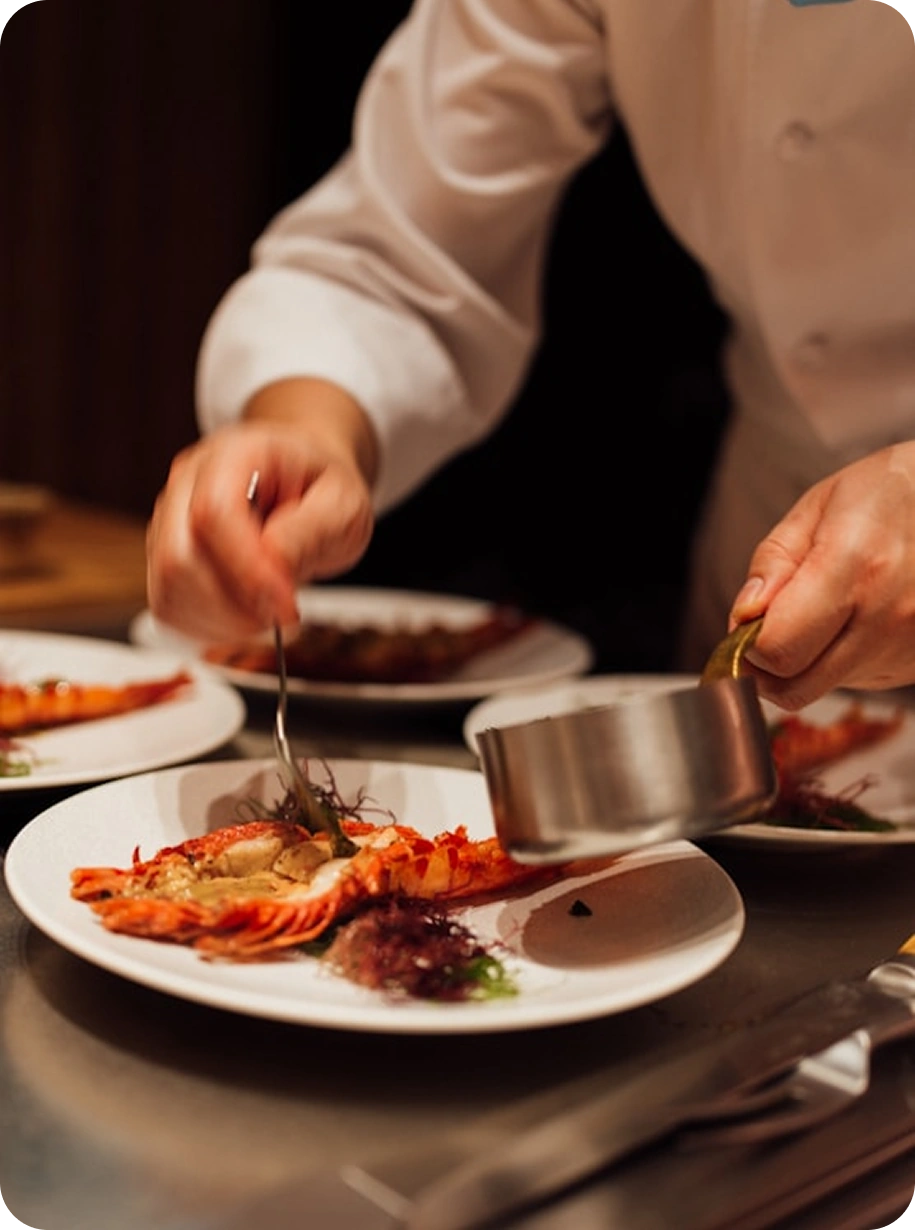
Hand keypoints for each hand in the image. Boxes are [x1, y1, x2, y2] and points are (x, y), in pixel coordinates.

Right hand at [146, 378, 377, 641]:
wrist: (303, 482)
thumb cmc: (320, 488)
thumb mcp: (343, 503)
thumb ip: (311, 529)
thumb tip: (274, 561)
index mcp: (234, 454)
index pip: (214, 512)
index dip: (246, 568)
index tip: (285, 605)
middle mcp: (188, 482)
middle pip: (179, 554)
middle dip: (233, 603)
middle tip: (282, 616)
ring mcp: (169, 519)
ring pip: (169, 586)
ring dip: (221, 620)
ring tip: (268, 616)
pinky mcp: (166, 556)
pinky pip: (167, 604)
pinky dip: (206, 626)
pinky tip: (244, 620)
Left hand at [728, 443, 914, 709]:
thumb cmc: (887, 494)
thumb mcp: (817, 507)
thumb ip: (774, 564)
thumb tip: (744, 618)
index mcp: (855, 567)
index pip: (777, 649)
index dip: (747, 644)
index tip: (747, 623)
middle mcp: (888, 617)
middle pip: (796, 687)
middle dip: (766, 665)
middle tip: (767, 628)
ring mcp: (909, 646)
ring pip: (823, 687)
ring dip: (806, 660)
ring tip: (824, 608)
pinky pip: (856, 681)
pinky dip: (840, 659)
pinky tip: (856, 616)